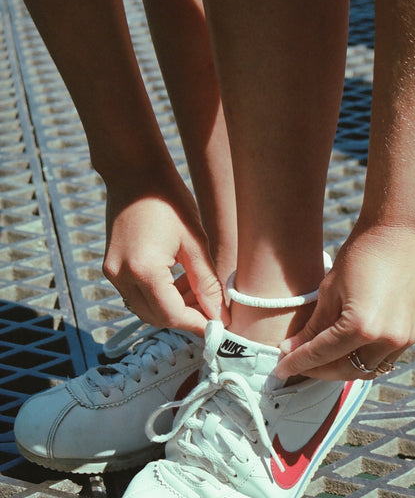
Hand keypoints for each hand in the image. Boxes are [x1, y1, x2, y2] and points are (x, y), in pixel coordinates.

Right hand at [102, 171, 227, 335]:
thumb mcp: (195, 242)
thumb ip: (206, 283)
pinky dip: (159, 296)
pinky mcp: (111, 267)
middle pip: (157, 317)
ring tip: (198, 292)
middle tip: (212, 309)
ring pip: (146, 309)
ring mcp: (112, 273)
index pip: (172, 314)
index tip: (219, 326)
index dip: (198, 324)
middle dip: (186, 318)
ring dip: (173, 308)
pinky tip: (180, 282)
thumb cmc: (169, 200)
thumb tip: (219, 314)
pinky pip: (137, 295)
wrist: (135, 171)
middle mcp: (122, 276)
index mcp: (144, 269)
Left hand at [275, 222, 414, 379]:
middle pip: (345, 370)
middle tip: (297, 362)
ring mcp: (405, 339)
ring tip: (320, 358)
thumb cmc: (362, 252)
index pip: (321, 355)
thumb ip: (313, 326)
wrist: (402, 230)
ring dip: (341, 367)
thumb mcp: (330, 290)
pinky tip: (345, 348)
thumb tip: (291, 350)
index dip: (297, 362)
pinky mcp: (414, 333)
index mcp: (361, 327)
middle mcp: (386, 340)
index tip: (280, 368)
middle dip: (319, 370)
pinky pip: (384, 358)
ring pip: (366, 369)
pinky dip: (363, 357)